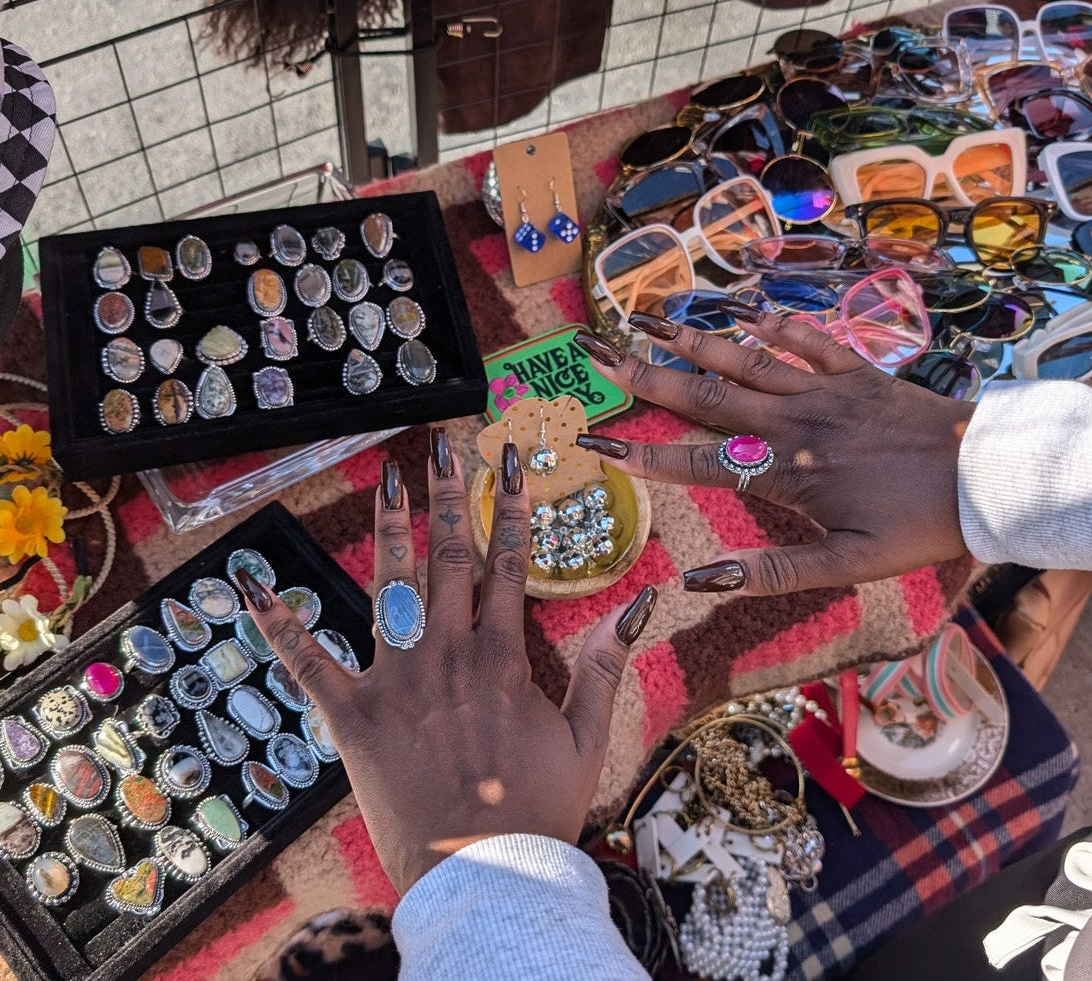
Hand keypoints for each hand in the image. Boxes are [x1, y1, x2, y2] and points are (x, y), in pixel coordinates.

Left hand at [236, 428, 656, 893]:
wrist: (482, 875)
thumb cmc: (537, 809)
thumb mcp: (588, 737)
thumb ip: (606, 665)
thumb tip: (640, 601)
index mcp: (502, 658)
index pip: (510, 562)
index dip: (510, 505)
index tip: (507, 461)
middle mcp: (449, 655)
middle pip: (450, 558)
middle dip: (447, 496)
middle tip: (442, 448)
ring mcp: (397, 682)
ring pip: (390, 588)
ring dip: (389, 529)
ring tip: (387, 479)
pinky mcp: (353, 716)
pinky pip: (311, 664)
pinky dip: (282, 626)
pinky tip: (255, 588)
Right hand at [572, 307, 975, 595]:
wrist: (986, 477)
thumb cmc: (917, 526)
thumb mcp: (846, 567)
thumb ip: (770, 572)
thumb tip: (699, 580)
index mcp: (785, 472)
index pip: (696, 464)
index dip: (642, 455)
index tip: (595, 441)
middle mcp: (792, 422)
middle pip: (706, 397)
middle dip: (647, 377)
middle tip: (599, 355)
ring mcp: (823, 390)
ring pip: (745, 359)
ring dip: (695, 339)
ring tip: (649, 317)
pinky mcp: (857, 371)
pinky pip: (810, 339)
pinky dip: (778, 324)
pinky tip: (748, 312)